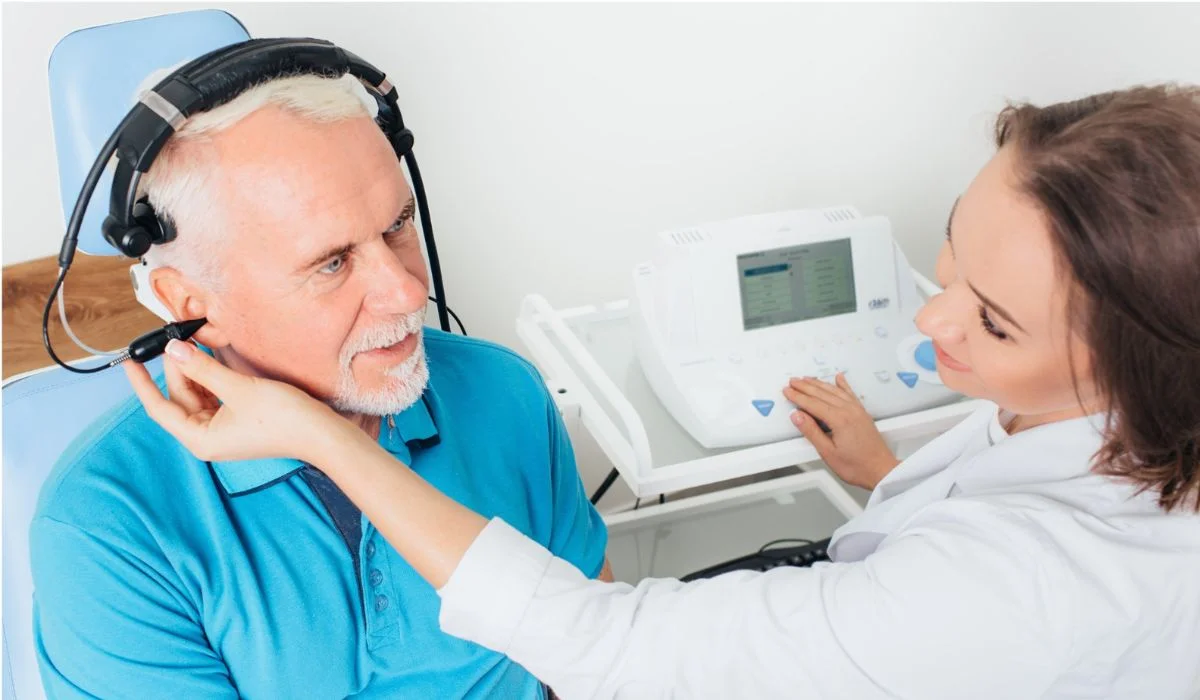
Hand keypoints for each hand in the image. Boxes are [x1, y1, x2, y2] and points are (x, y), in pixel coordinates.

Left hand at [123, 339, 352, 463]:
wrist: (320, 434)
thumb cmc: (283, 419)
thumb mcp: (239, 388)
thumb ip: (203, 368)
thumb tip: (174, 350)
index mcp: (200, 438)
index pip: (159, 408)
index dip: (143, 384)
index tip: (130, 362)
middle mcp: (206, 437)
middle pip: (180, 399)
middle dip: (177, 370)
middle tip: (176, 340)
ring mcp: (222, 430)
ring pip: (197, 396)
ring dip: (195, 372)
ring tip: (194, 345)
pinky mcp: (236, 422)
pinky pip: (213, 398)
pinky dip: (210, 379)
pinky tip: (211, 360)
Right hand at [783, 373, 899, 489]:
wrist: (881, 471)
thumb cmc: (857, 466)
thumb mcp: (828, 453)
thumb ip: (811, 432)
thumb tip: (797, 415)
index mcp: (839, 420)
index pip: (812, 403)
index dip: (798, 396)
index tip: (787, 391)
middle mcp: (849, 411)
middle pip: (822, 393)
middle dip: (805, 386)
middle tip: (792, 381)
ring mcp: (857, 410)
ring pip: (834, 391)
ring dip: (819, 383)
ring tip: (807, 379)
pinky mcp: (862, 413)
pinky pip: (850, 393)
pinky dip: (842, 384)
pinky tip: (839, 378)